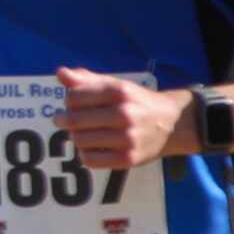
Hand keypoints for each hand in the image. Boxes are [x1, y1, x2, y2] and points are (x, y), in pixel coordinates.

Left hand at [52, 66, 191, 166]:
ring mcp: (127, 138)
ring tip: (83, 133)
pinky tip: (92, 148)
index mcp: (119, 92)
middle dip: (65, 120)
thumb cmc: (137, 102)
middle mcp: (124, 114)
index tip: (72, 103)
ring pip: (80, 140)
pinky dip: (85, 154)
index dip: (68, 101)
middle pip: (74, 120)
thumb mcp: (116, 85)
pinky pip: (90, 160)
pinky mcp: (127, 158)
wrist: (172, 123)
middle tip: (65, 120)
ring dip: (76, 137)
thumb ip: (87, 79)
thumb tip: (61, 73)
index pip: (74, 97)